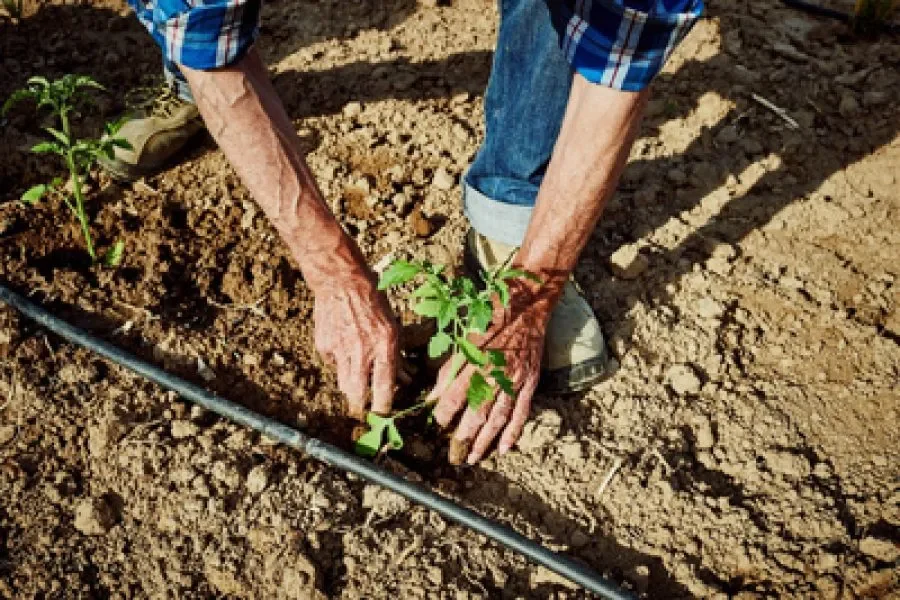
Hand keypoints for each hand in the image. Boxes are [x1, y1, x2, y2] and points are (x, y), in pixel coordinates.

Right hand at [312, 270, 398, 418]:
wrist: (341, 281)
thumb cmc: (373, 301)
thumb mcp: (394, 327)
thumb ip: (397, 355)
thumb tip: (405, 377)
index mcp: (384, 347)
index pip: (384, 389)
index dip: (384, 406)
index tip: (384, 413)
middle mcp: (362, 353)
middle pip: (358, 395)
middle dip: (362, 406)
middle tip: (364, 407)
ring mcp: (340, 351)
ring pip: (344, 385)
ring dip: (351, 388)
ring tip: (356, 385)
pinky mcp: (324, 346)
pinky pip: (333, 365)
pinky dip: (339, 364)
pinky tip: (343, 350)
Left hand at [431, 285, 552, 463]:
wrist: (528, 304)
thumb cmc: (491, 316)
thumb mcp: (464, 337)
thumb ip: (449, 368)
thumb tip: (433, 395)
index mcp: (475, 361)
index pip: (454, 397)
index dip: (443, 413)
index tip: (437, 423)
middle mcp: (495, 374)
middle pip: (477, 414)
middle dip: (463, 437)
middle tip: (453, 455)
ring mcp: (516, 380)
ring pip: (498, 418)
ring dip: (485, 441)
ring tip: (474, 458)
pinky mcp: (530, 382)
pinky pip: (521, 412)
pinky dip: (513, 432)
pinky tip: (505, 449)